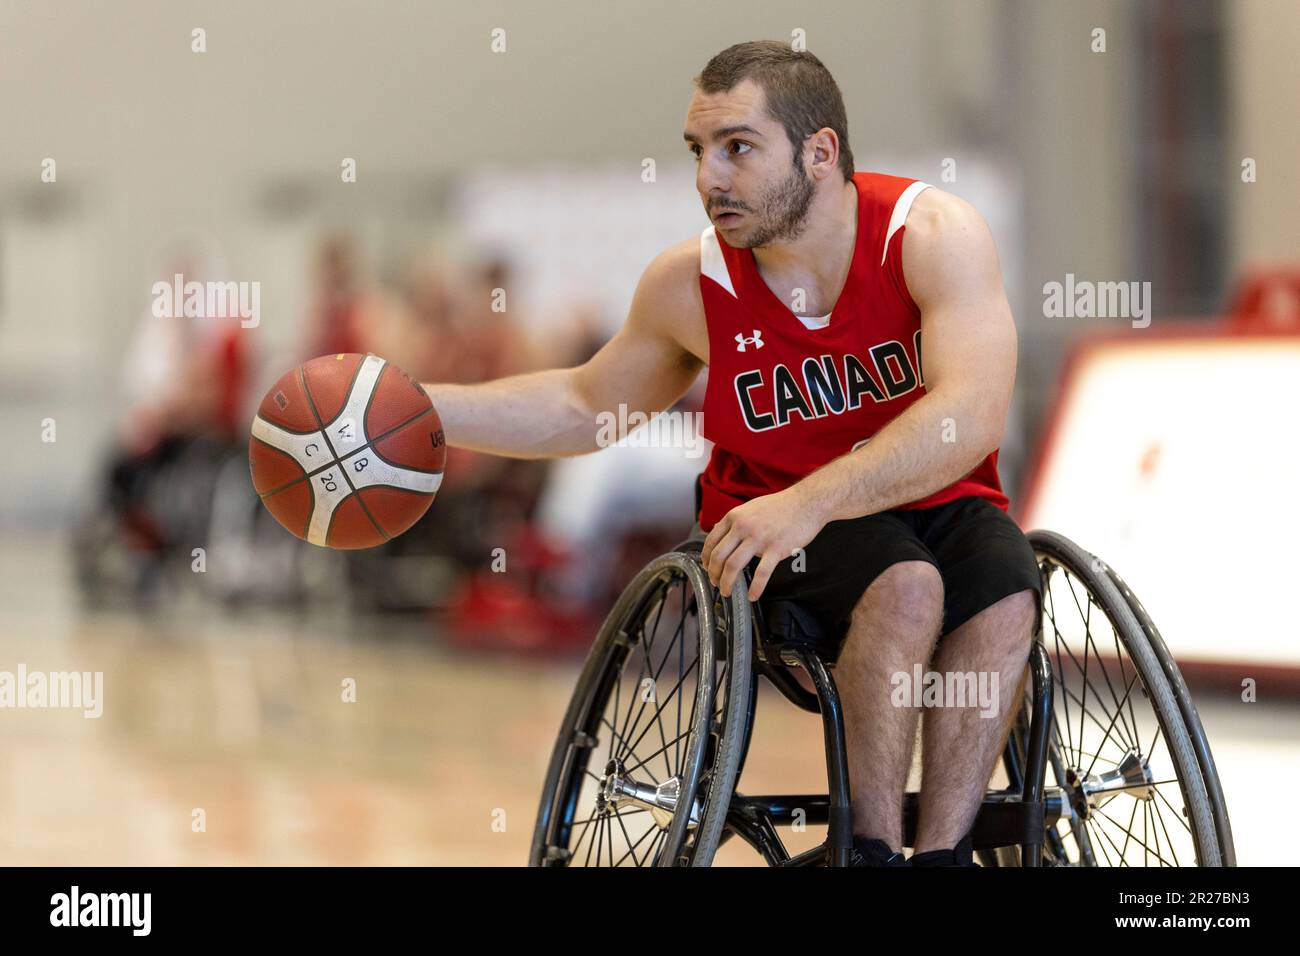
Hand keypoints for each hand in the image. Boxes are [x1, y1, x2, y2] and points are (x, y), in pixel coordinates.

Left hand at [700, 487, 825, 601]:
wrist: (807, 502)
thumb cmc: (781, 506)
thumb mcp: (751, 507)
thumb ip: (735, 521)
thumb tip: (719, 533)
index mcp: (735, 517)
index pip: (711, 541)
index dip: (705, 558)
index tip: (707, 568)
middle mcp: (743, 527)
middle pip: (718, 556)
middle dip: (714, 574)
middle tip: (716, 583)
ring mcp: (759, 538)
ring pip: (733, 566)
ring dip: (727, 583)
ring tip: (727, 591)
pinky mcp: (776, 549)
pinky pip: (762, 573)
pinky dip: (755, 588)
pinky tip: (752, 596)